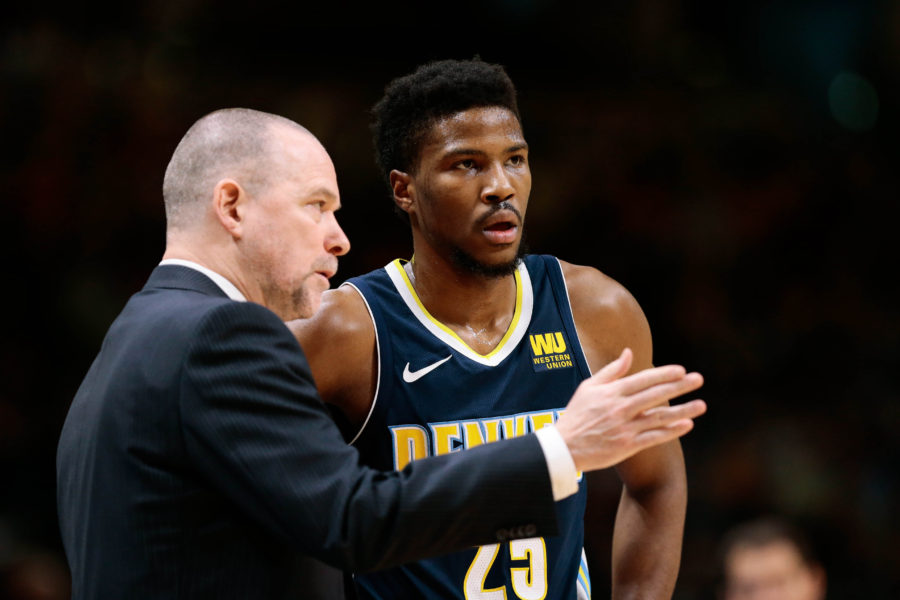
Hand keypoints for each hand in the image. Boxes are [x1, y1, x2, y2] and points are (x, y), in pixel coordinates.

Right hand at [555, 348, 705, 472]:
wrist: (565, 447)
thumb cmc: (576, 414)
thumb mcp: (589, 387)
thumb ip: (612, 371)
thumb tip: (629, 353)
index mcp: (612, 392)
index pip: (643, 379)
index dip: (664, 374)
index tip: (681, 370)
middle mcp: (621, 408)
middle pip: (656, 395)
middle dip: (679, 386)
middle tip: (698, 380)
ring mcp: (625, 428)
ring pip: (660, 417)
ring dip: (683, 410)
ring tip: (701, 405)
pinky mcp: (628, 445)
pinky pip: (655, 437)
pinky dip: (671, 431)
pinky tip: (687, 425)